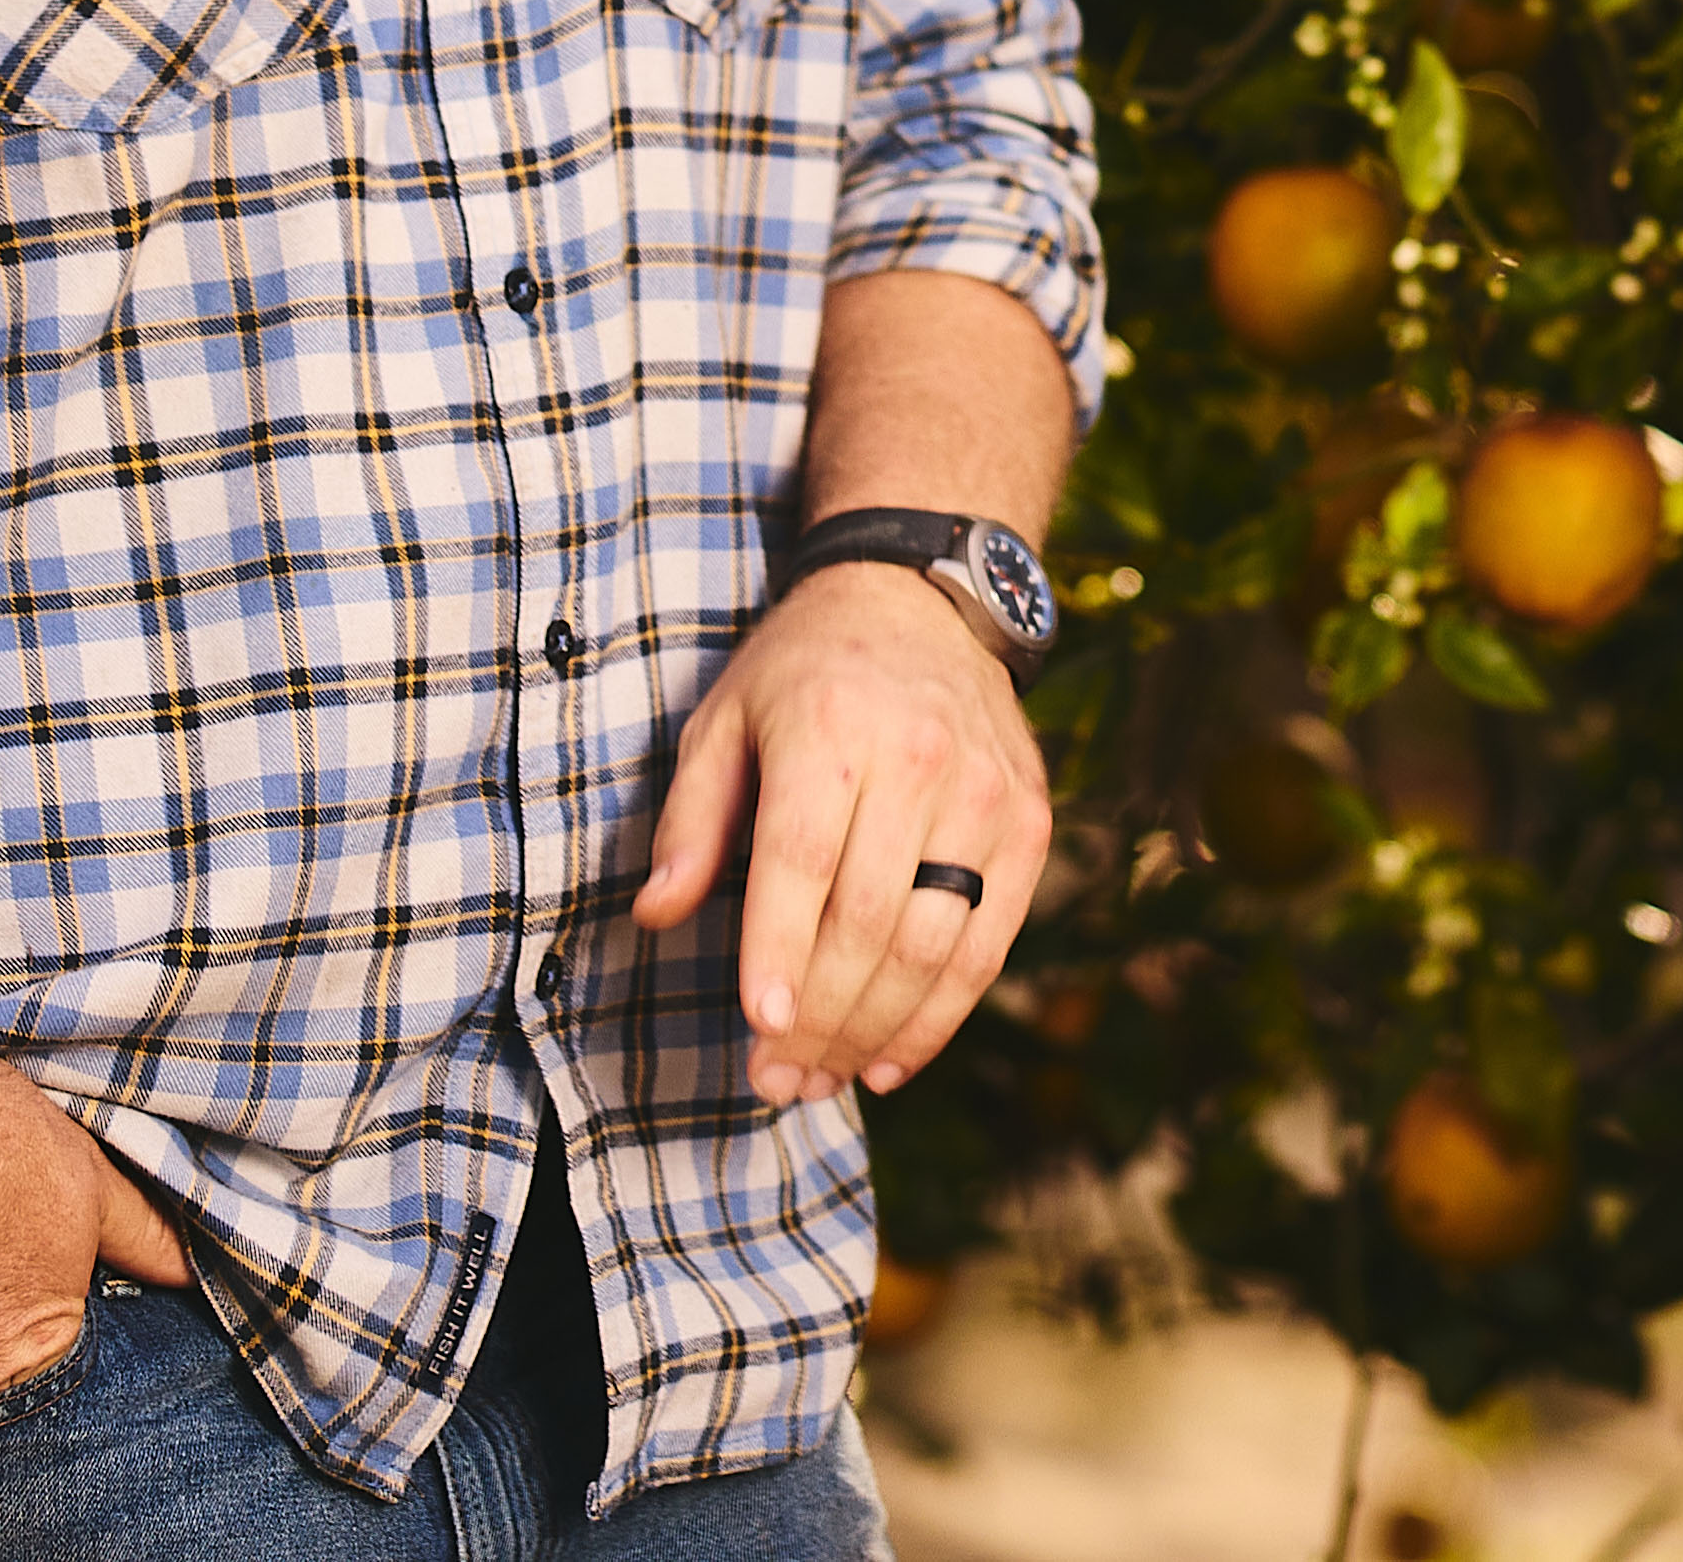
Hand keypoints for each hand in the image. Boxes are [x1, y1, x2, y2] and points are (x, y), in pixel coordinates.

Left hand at [630, 563, 1051, 1106]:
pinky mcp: (1028, 821)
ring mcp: (986, 793)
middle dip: (818, 1018)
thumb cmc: (802, 674)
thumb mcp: (723, 720)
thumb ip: (689, 821)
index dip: (781, 949)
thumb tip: (655, 916)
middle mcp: (919, 759)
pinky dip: (941, 1016)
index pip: (805, 858)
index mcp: (830, 728)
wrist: (920, 600)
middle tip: (772, 1082)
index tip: (758, 1026)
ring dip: (875, 1032)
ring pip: (935, 944)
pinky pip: (990, 943)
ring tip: (820, 1082)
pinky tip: (891, 1060)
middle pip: (870, 919)